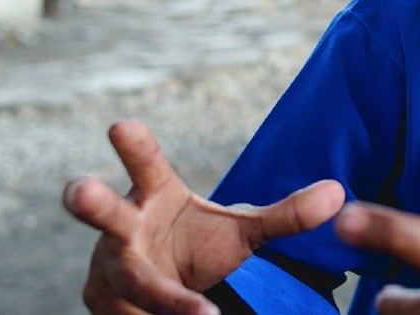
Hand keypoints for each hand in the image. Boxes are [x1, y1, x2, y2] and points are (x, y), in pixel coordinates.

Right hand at [63, 120, 344, 314]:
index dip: (134, 145)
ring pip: (123, 284)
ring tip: (199, 314)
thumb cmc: (199, 247)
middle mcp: (123, 228)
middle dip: (90, 200)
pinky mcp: (103, 307)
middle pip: (104, 212)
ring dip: (149, 300)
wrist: (164, 290)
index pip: (145, 164)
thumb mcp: (244, 232)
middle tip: (79, 189)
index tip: (121, 124)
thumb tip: (340, 193)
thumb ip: (286, 215)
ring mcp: (107, 270)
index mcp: (155, 194)